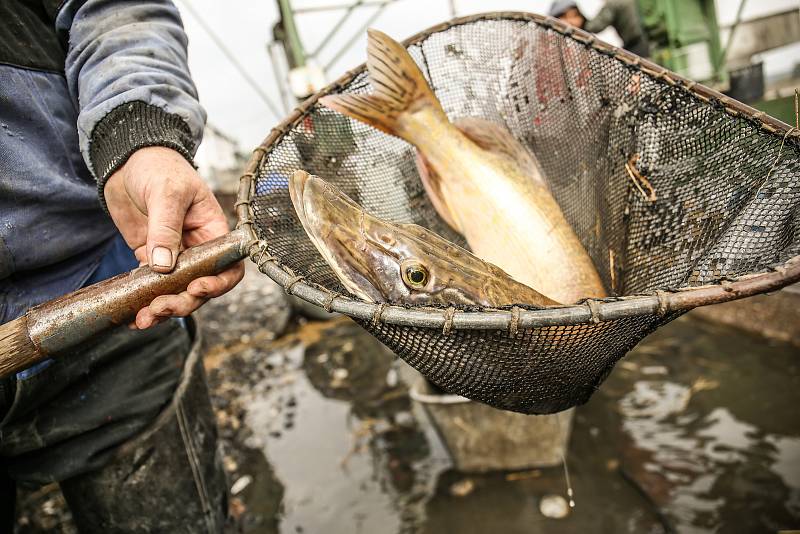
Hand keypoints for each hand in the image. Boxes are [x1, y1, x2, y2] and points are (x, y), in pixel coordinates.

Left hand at [104, 146, 243, 328]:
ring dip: (162, 309)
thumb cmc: (158, 167)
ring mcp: (173, 255)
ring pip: (175, 292)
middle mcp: (197, 248)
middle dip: (182, 303)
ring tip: (142, 320)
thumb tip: (164, 267)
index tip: (196, 289)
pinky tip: (130, 315)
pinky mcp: (150, 258)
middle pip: (199, 287)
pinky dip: (142, 302)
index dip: (217, 284)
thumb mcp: (166, 193)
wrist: (127, 160)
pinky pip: (151, 286)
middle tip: (160, 308)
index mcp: (212, 231)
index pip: (227, 267)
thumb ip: (165, 228)